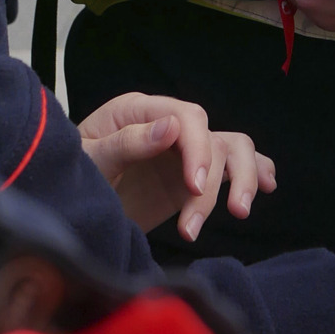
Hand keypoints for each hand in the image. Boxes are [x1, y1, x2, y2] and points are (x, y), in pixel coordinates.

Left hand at [78, 93, 274, 241]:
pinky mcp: (191, 176)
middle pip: (214, 136)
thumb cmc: (69, 175)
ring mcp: (183, 152)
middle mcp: (169, 125)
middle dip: (218, 178)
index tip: (195, 187)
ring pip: (233, 148)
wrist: (66, 205)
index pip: (187, 117)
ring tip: (239, 213)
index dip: (198, 149)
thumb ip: (127, 142)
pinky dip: (257, 170)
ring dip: (243, 178)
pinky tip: (268, 187)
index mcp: (141, 111)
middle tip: (199, 222)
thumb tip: (171, 127)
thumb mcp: (89, 158)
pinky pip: (234, 164)